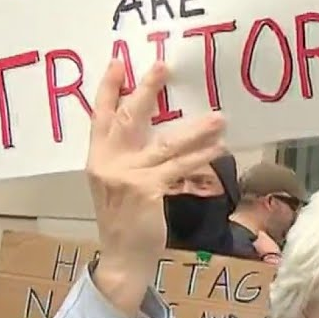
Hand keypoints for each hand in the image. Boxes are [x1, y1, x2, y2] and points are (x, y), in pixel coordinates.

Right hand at [87, 60, 224, 313]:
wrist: (123, 256)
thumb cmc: (126, 216)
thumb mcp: (116, 180)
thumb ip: (127, 154)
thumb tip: (153, 124)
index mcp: (98, 157)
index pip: (100, 116)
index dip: (108, 89)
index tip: (118, 62)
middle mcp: (108, 162)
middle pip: (129, 118)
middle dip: (146, 90)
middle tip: (162, 66)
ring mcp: (127, 176)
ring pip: (165, 143)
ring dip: (195, 129)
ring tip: (220, 117)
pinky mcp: (147, 190)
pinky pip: (179, 167)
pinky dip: (201, 156)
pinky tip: (219, 148)